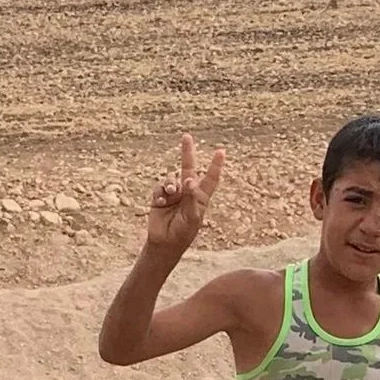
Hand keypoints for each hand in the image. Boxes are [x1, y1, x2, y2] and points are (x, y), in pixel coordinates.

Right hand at [144, 133, 225, 259]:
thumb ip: (192, 197)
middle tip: (187, 136)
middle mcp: (187, 192)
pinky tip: (160, 201)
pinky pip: (159, 188)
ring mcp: (173, 194)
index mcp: (200, 197)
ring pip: (171, 178)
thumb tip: (189, 180)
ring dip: (171, 183)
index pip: (210, 178)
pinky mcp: (160, 197)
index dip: (215, 165)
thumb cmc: (183, 233)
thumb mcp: (192, 217)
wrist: (165, 243)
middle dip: (187, 153)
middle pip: (188, 168)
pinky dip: (160, 192)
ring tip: (171, 192)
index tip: (221, 151)